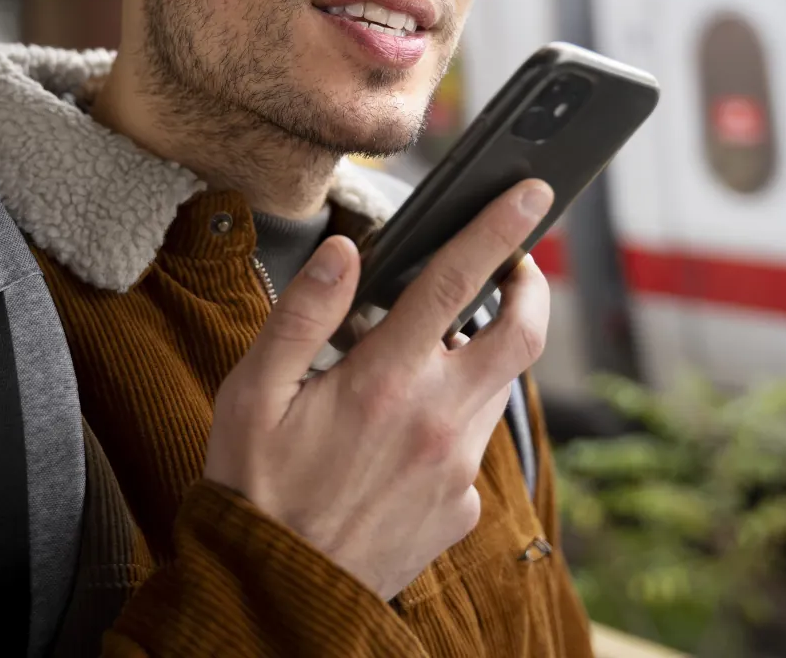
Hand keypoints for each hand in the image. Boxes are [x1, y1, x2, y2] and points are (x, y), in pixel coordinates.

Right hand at [203, 179, 552, 598]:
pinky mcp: (461, 509)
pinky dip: (452, 417)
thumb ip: (302, 314)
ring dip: (481, 354)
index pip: (459, 283)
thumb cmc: (255, 490)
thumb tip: (344, 252)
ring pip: (497, 388)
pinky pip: (472, 443)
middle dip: (531, 285)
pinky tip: (402, 430)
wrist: (277, 594)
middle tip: (518, 263)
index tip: (530, 192)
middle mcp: (438, 423)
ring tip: (427, 351)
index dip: (499, 228)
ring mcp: (456, 471)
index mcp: (386, 383)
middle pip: (522, 333)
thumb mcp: (253, 394)